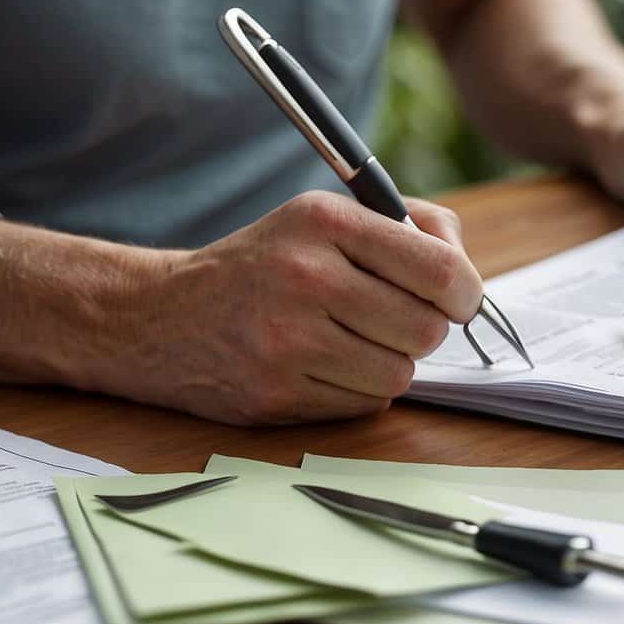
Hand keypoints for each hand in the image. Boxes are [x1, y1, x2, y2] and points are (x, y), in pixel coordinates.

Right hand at [110, 192, 482, 424]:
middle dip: (422, 330)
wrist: (159, 317)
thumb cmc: (261, 266)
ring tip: (351, 342)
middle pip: (425, 330)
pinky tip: (322, 366)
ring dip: (388, 364)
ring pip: (398, 375)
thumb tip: (465, 271)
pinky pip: (363, 405)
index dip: (464, 292)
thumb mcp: (321, 218)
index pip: (438, 269)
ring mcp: (286, 342)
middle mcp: (304, 277)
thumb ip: (407, 228)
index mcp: (323, 222)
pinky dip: (357, 391)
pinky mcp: (275, 394)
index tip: (457, 299)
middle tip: (393, 320)